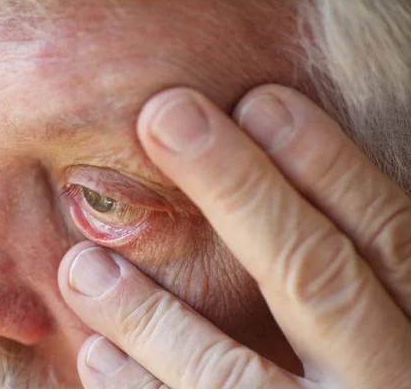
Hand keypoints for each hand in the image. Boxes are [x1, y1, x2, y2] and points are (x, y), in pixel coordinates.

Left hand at [57, 85, 410, 387]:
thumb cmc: (368, 383)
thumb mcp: (390, 341)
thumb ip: (358, 290)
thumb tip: (282, 191)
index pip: (387, 239)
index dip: (328, 166)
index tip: (260, 100)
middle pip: (314, 277)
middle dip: (240, 188)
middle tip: (166, 115)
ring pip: (231, 375)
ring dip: (150, 314)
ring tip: (80, 265)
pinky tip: (95, 359)